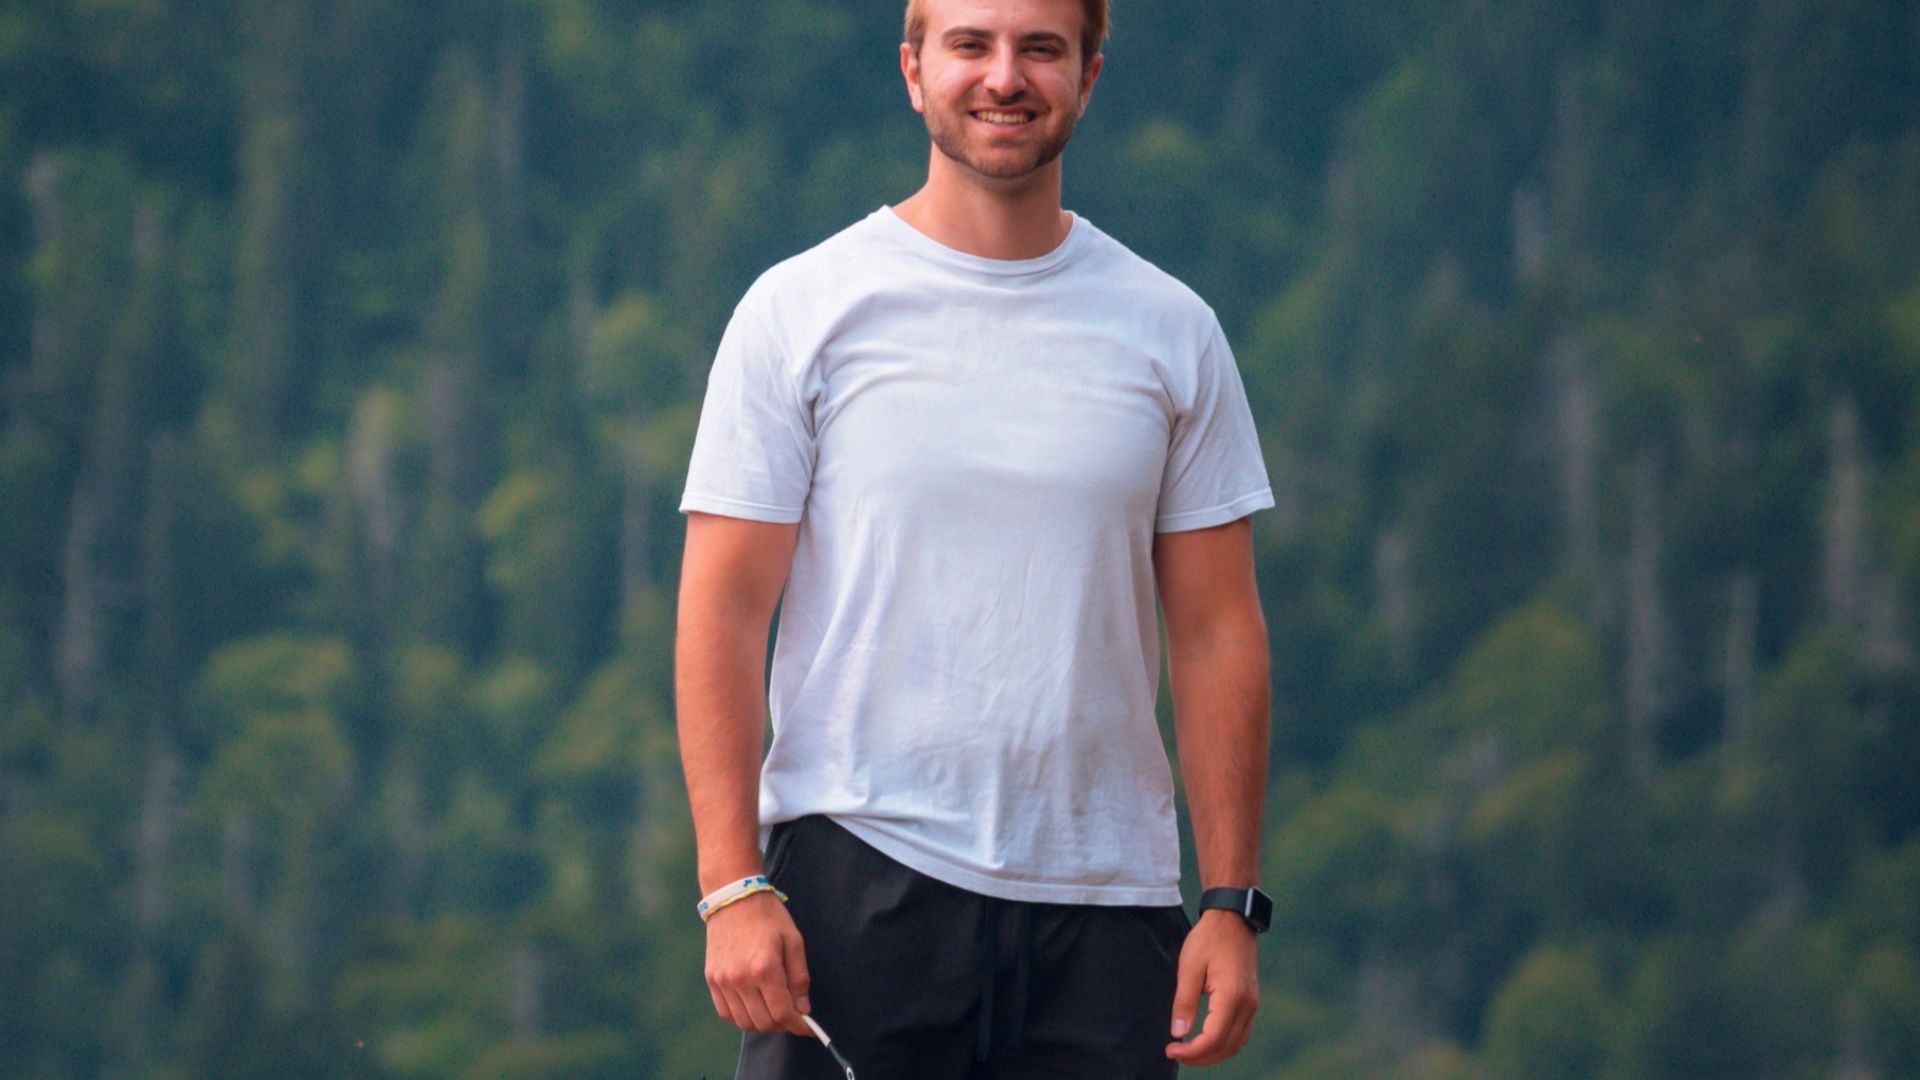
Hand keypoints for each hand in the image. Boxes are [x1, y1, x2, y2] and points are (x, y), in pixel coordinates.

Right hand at [705, 891, 813, 1036]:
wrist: (733, 897)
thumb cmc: (768, 916)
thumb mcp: (793, 941)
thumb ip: (799, 978)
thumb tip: (803, 1009)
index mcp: (764, 968)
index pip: (783, 1013)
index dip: (799, 1025)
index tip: (809, 1027)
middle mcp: (740, 979)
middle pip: (764, 1022)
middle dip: (783, 1025)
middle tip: (794, 1016)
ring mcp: (722, 981)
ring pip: (745, 1022)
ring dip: (764, 1023)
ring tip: (775, 1011)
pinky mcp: (712, 980)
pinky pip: (727, 1013)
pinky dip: (743, 1018)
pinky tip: (755, 1007)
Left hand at [1165, 910, 1258, 1065]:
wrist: (1232, 919)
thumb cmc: (1208, 939)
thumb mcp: (1189, 967)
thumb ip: (1184, 1002)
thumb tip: (1178, 1034)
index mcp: (1231, 994)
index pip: (1214, 1038)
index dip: (1192, 1051)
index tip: (1171, 1049)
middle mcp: (1247, 1004)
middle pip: (1226, 1047)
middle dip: (1200, 1057)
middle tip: (1175, 1053)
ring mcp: (1253, 1004)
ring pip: (1236, 1044)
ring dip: (1213, 1054)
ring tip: (1188, 1051)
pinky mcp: (1251, 1001)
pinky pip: (1240, 1033)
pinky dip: (1224, 1044)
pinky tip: (1205, 1041)